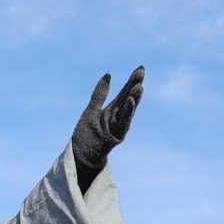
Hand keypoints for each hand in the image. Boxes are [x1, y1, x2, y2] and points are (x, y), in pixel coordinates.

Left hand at [69, 66, 144, 189]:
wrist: (81, 155)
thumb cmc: (87, 134)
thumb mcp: (92, 109)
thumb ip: (100, 94)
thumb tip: (108, 74)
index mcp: (113, 110)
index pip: (125, 92)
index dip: (132, 80)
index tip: (141, 67)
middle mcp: (118, 118)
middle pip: (128, 99)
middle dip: (135, 86)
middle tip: (142, 71)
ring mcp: (117, 127)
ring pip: (128, 112)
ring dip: (134, 99)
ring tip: (139, 87)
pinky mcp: (114, 137)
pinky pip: (122, 123)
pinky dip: (127, 113)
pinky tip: (130, 100)